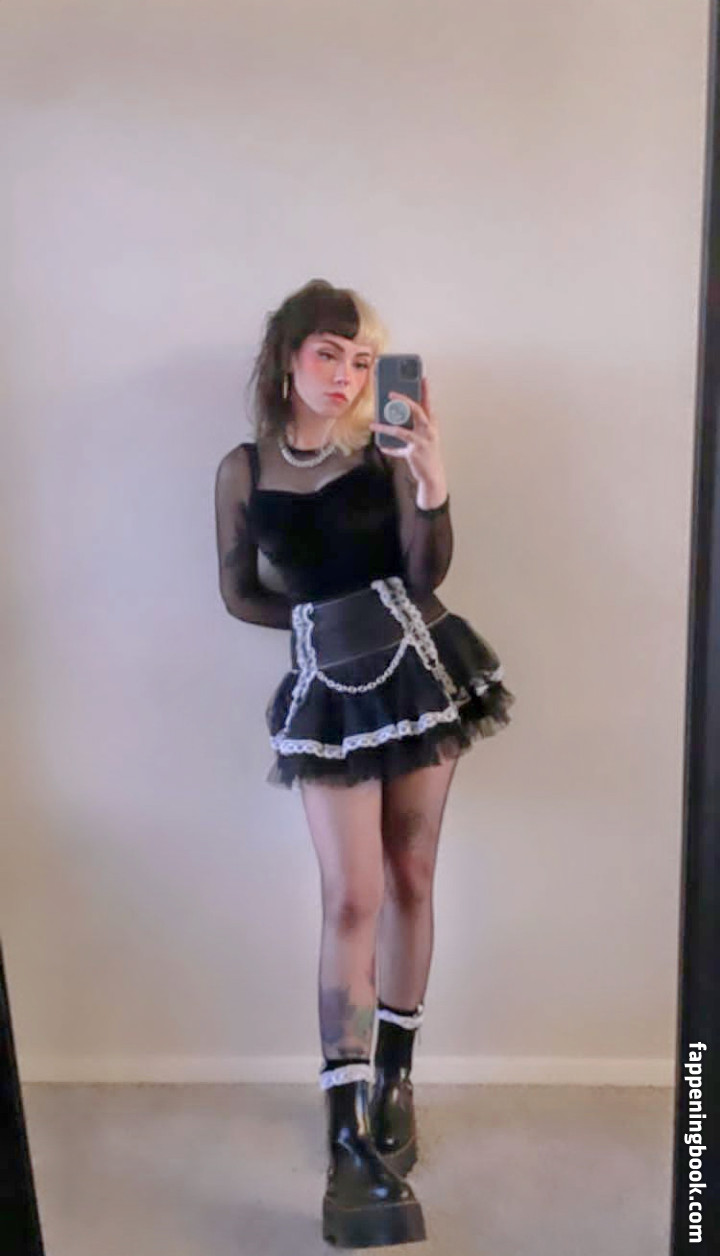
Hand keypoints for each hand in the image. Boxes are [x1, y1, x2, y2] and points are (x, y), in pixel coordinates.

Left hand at [369, 377, 446, 495]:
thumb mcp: (422, 439)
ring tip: (374, 424)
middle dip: (405, 400)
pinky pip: (398, 447)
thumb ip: (411, 428)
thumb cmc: (426, 455)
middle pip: (419, 410)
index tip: (423, 378)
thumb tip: (393, 420)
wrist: (432, 475)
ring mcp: (423, 441)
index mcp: (432, 425)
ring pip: (402, 430)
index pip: (429, 404)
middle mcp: (429, 430)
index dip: (426, 391)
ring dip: (386, 427)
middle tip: (391, 393)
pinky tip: (381, 444)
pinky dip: (388, 446)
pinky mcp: (414, 452)